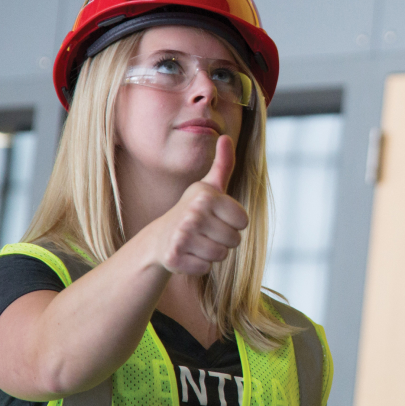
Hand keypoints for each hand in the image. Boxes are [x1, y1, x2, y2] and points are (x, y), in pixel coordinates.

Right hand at [151, 134, 247, 274]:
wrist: (160, 237)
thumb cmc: (194, 210)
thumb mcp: (210, 186)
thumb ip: (223, 164)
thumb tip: (225, 137)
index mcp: (206, 197)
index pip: (244, 222)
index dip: (233, 222)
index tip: (216, 217)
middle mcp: (193, 215)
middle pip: (235, 240)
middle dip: (224, 239)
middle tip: (206, 232)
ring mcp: (182, 237)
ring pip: (221, 255)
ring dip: (212, 253)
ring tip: (197, 242)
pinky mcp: (175, 257)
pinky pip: (206, 268)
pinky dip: (199, 265)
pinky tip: (188, 254)